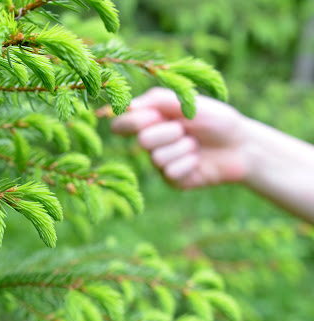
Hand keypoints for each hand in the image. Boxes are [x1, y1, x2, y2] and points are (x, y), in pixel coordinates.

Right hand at [111, 87, 250, 188]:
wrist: (241, 145)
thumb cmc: (215, 119)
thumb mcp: (187, 101)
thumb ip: (156, 100)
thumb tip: (128, 105)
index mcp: (150, 121)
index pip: (121, 125)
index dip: (132, 122)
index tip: (154, 116)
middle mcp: (151, 143)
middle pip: (142, 141)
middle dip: (168, 132)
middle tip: (185, 129)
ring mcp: (160, 163)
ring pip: (158, 158)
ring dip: (183, 148)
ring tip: (195, 144)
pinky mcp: (172, 180)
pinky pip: (171, 172)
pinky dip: (189, 163)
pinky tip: (198, 160)